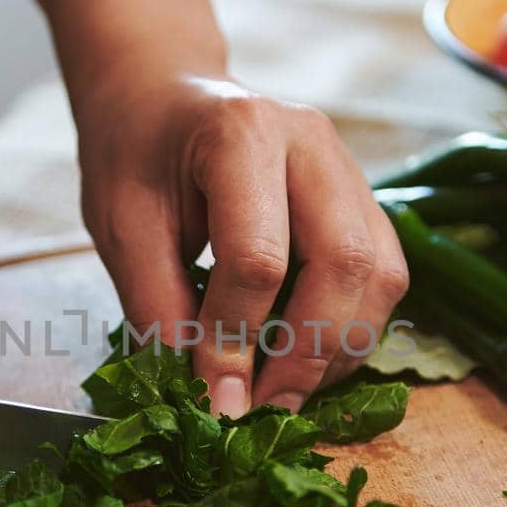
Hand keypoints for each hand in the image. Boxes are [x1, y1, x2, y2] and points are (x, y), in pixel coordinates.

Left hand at [74, 69, 408, 416]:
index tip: (215, 403)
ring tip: (284, 394)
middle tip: (264, 410)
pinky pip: (384, 277)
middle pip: (346, 262)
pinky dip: (351, 332)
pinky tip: (305, 361)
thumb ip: (160, 308)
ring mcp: (349, 168)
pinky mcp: (364, 199)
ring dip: (339, 350)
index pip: (257, 256)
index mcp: (241, 133)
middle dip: (308, 352)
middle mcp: (313, 142)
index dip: (237, 340)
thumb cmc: (135, 154)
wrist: (163, 97)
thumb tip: (208, 396)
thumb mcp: (121, 228)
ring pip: (381, 275)